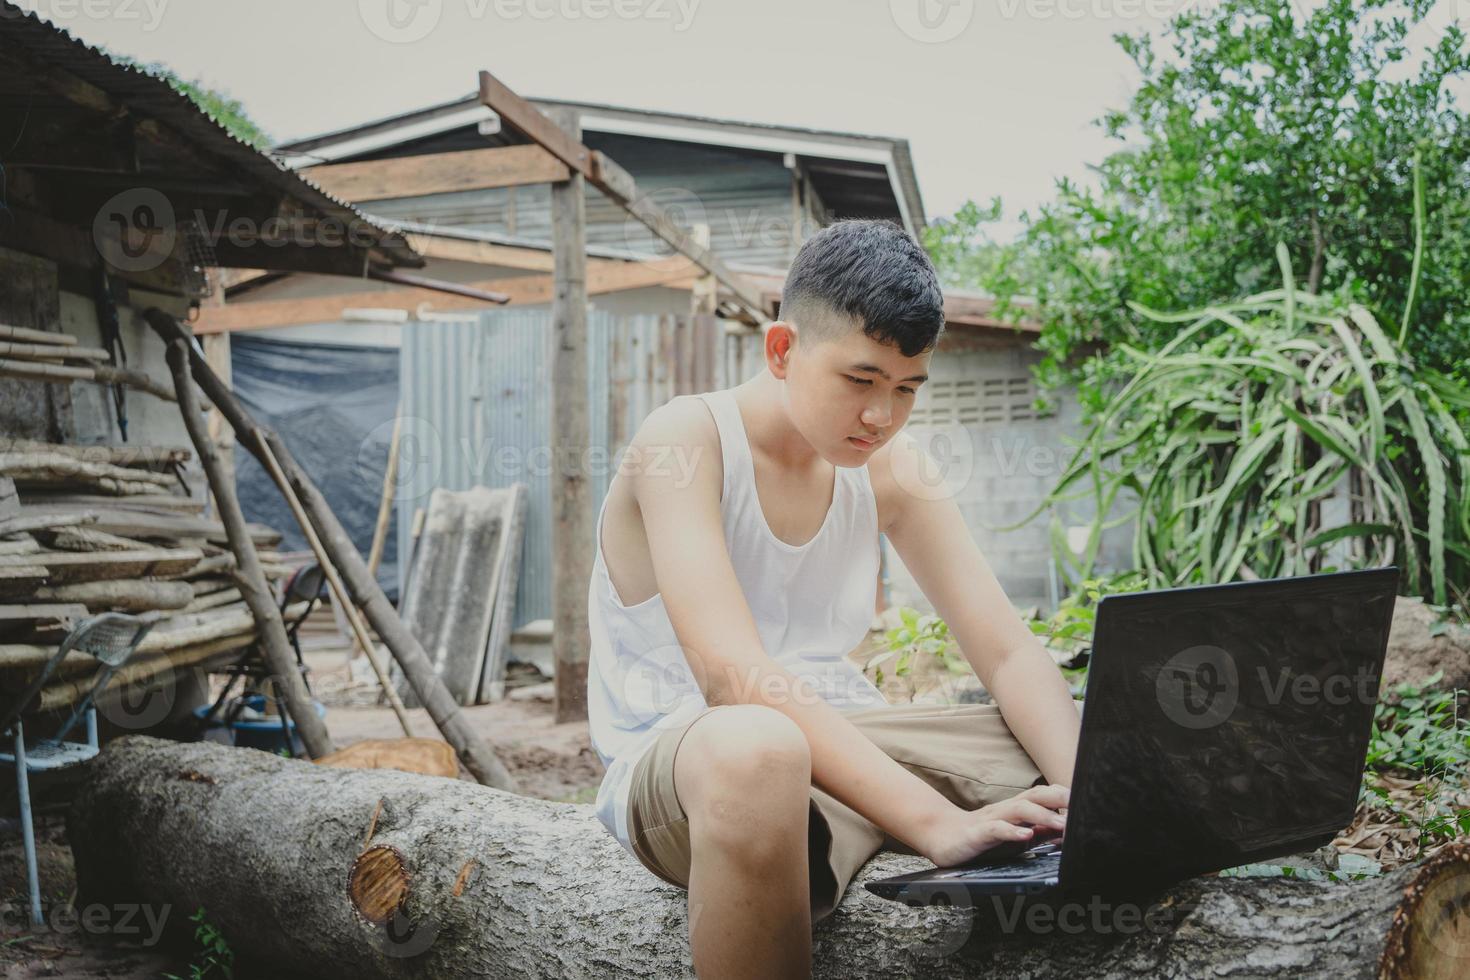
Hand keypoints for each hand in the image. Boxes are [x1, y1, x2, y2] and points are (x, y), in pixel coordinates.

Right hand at [916, 784, 1069, 868]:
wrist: (940, 836)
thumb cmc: (978, 837)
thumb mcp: (1012, 834)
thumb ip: (1036, 831)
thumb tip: (1064, 832)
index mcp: (1014, 809)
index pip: (1043, 794)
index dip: (1065, 795)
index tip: (1088, 801)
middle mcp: (1005, 809)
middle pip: (1035, 795)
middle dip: (1060, 799)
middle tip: (1083, 806)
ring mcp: (990, 819)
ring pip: (1019, 810)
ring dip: (1042, 816)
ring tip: (1062, 825)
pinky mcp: (977, 834)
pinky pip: (996, 830)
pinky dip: (1012, 832)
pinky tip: (1026, 837)